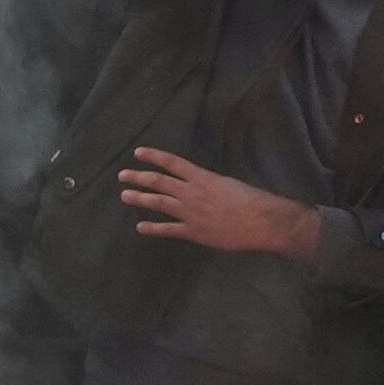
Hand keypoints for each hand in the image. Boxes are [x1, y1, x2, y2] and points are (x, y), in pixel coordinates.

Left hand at [118, 144, 319, 259]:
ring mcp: (190, 212)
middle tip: (122, 175)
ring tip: (124, 195)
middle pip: (159, 182)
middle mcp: (192, 192)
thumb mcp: (228, 183)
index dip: (154, 156)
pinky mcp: (193, 231)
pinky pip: (168, 229)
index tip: (138, 153)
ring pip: (159, 203)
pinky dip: (153, 228)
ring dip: (140, 198)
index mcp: (202, 177)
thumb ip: (209, 183)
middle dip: (139, 177)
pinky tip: (140, 227)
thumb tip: (199, 182)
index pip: (172, 163)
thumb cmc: (251, 200)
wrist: (260, 221)